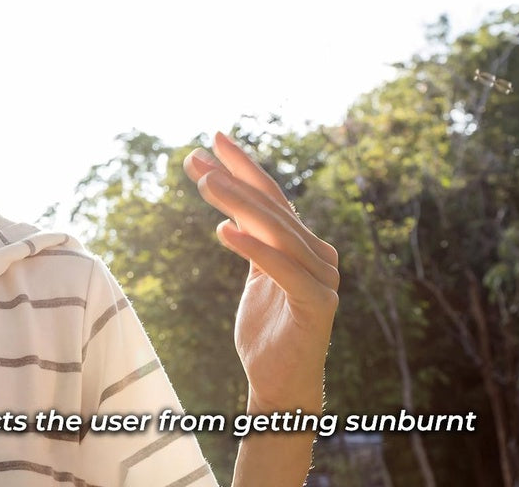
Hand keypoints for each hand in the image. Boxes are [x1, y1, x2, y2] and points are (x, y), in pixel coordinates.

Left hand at [184, 132, 338, 412]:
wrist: (281, 382)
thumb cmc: (266, 325)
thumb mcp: (253, 268)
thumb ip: (248, 230)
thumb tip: (221, 186)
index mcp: (304, 242)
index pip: (271, 194)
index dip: (243, 164)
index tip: (213, 137)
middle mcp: (319, 253)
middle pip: (271, 207)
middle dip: (231, 179)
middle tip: (195, 160)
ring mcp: (323, 278)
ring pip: (275, 231)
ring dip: (237, 204)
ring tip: (205, 184)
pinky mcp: (317, 304)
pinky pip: (282, 269)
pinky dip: (253, 248)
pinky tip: (223, 230)